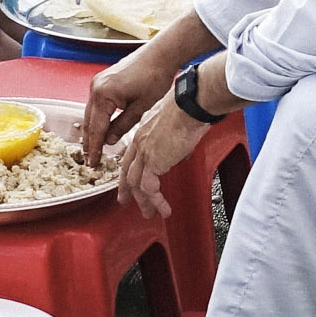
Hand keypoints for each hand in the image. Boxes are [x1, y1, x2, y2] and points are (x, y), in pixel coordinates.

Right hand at [80, 44, 174, 170]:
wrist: (160, 55)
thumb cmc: (154, 77)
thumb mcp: (141, 108)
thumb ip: (122, 126)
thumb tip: (109, 141)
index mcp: (103, 95)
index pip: (96, 128)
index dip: (95, 148)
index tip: (93, 162)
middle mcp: (96, 87)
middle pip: (89, 121)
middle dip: (89, 141)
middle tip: (90, 160)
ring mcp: (98, 82)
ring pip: (91, 113)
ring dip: (92, 130)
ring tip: (93, 148)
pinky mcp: (103, 80)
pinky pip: (96, 104)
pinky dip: (97, 118)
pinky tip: (100, 128)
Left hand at [114, 96, 211, 225]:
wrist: (190, 104)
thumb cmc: (189, 106)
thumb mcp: (178, 126)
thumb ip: (176, 142)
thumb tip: (180, 156)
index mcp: (144, 130)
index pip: (132, 154)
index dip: (129, 168)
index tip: (129, 179)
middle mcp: (140, 140)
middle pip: (128, 170)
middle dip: (127, 189)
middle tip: (125, 200)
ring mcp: (144, 151)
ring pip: (136, 182)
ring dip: (143, 201)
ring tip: (149, 212)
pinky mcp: (153, 162)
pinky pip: (149, 188)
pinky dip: (156, 201)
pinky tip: (163, 208)